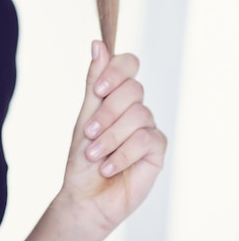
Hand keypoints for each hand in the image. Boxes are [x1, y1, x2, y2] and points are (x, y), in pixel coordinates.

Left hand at [57, 41, 166, 240]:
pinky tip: (108, 167)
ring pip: (139, 115)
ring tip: (95, 156)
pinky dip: (123, 154)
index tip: (97, 91)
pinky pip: (146, 140)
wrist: (84, 196)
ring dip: (111, 137)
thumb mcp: (84, 116)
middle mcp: (135, 108)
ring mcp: (148, 128)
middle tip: (88, 133)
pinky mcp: (156, 150)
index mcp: (117, 95)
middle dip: (107, 113)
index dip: (116, 72)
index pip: (128, 64)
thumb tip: (97, 44)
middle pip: (134, 90)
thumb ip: (94, 82)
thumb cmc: (82, 158)